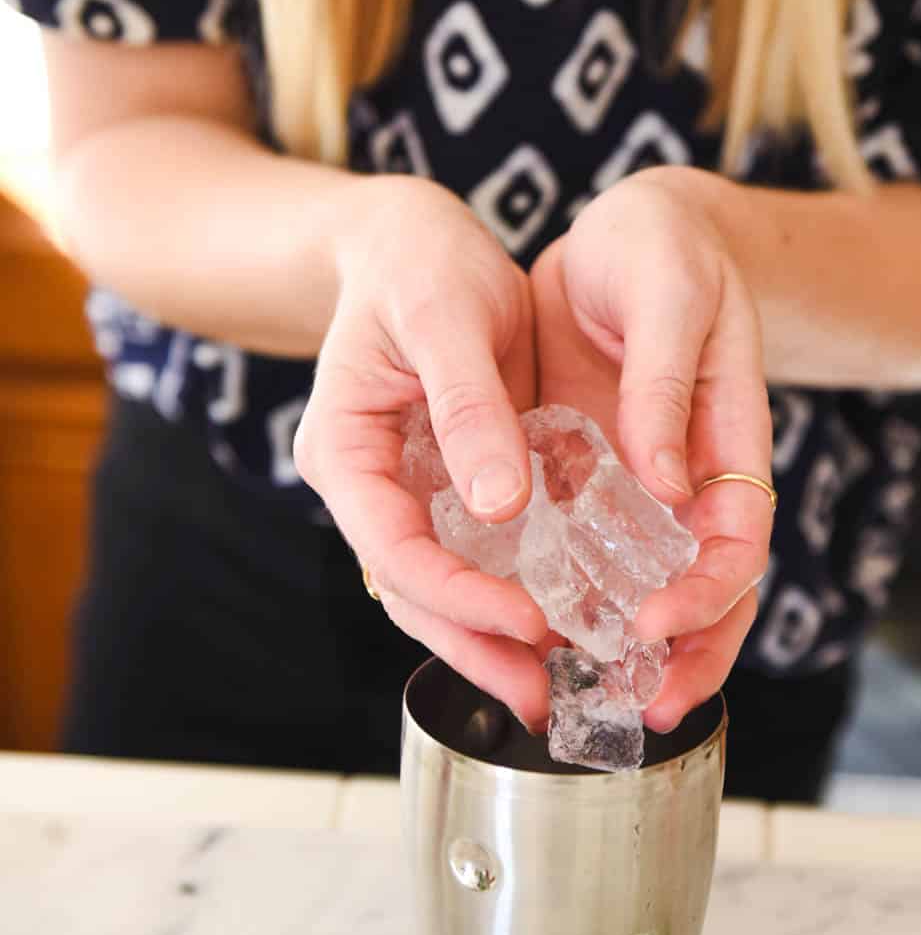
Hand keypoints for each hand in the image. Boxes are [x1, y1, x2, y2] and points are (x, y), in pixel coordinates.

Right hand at [293, 178, 551, 726]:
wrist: (415, 239)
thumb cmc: (420, 261)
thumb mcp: (446, 317)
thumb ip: (469, 409)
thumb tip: (500, 505)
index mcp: (345, 451)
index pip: (394, 550)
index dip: (458, 595)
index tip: (526, 620)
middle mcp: (369, 486)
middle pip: (411, 592)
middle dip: (474, 647)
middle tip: (540, 695)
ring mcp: (406, 493)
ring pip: (440, 588)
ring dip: (491, 640)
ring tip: (552, 685)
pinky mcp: (448, 488)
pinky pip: (475, 556)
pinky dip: (512, 593)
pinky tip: (561, 624)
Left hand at [530, 170, 773, 729]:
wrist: (624, 230)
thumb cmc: (664, 249)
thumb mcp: (671, 296)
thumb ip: (668, 386)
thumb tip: (666, 482)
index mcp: (729, 440)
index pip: (739, 542)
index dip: (709, 594)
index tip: (658, 626)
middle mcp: (691, 479)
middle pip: (709, 590)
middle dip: (688, 657)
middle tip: (643, 707)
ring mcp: (642, 486)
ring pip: (650, 586)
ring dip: (630, 646)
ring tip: (591, 695)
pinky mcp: (592, 477)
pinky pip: (589, 552)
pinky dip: (575, 597)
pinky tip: (540, 633)